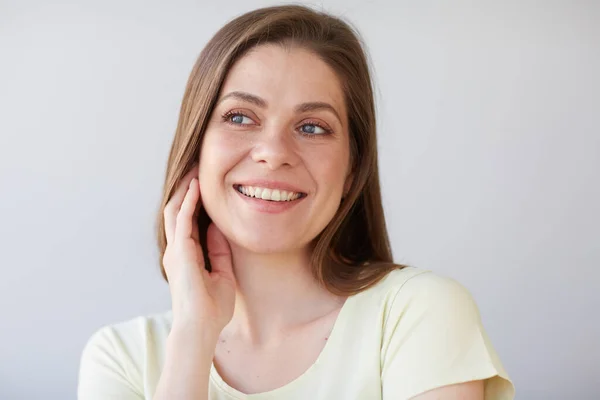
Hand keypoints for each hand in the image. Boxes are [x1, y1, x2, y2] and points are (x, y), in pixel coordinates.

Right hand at [162, 165, 235, 335]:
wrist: (201, 328)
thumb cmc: (211, 307)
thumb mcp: (222, 272)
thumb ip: (218, 250)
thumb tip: (219, 228)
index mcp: (185, 255)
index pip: (188, 220)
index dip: (195, 200)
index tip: (204, 182)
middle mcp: (177, 249)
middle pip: (178, 210)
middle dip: (185, 188)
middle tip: (196, 167)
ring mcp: (176, 250)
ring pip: (175, 209)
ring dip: (185, 188)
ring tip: (194, 168)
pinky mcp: (180, 252)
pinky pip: (183, 219)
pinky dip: (189, 201)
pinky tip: (196, 186)